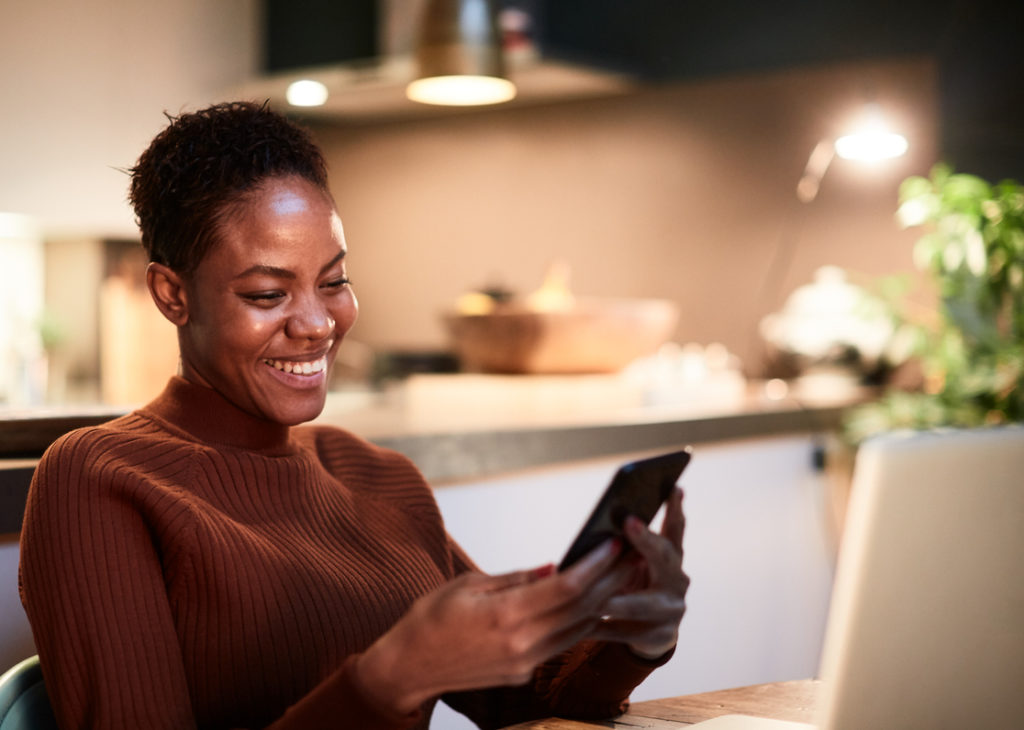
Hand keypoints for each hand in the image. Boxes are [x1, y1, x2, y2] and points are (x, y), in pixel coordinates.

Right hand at [355, 536, 633, 714]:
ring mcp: (525, 663)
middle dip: (611, 581)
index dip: (594, 565)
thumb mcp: (469, 585)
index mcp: (506, 616)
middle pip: (581, 610)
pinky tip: (594, 604)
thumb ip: (517, 578)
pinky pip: (562, 644)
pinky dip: (582, 623)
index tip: (613, 544)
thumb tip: (555, 567)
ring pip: (579, 631)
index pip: (566, 588)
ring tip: (623, 577)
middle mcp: (522, 644)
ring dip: (605, 603)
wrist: (409, 666)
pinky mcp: (523, 674)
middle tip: (632, 555)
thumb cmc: (431, 618)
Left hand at [589, 486, 688, 658]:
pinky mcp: (661, 636)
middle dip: (647, 540)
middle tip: (629, 522)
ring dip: (619, 599)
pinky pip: (627, 631)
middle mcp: (678, 579)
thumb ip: (626, 546)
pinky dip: (605, 627)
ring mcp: (673, 609)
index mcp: (672, 556)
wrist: (650, 632)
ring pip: (644, 603)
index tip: (672, 488)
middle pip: (665, 558)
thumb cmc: (634, 584)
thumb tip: (601, 524)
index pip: (676, 528)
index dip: (675, 509)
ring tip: (596, 598)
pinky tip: (584, 627)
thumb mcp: (634, 563)